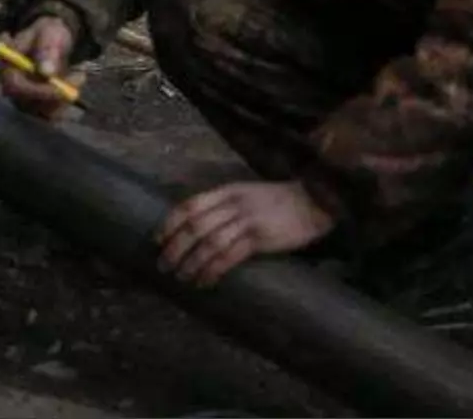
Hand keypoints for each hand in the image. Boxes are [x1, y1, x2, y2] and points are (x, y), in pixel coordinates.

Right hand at [0, 16, 79, 121]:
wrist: (51, 39)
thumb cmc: (47, 34)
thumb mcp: (49, 34)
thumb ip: (47, 50)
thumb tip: (46, 72)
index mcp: (7, 66)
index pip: (16, 87)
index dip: (38, 91)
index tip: (62, 88)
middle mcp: (9, 85)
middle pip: (28, 104)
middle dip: (56, 96)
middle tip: (79, 77)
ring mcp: (21, 97)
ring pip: (42, 111)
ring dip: (64, 98)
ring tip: (78, 75)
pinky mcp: (34, 105)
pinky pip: (49, 114)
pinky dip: (65, 102)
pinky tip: (74, 84)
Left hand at [154, 180, 336, 287]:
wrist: (316, 200)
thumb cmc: (281, 201)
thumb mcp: (248, 194)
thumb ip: (225, 206)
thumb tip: (198, 227)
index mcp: (227, 191)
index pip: (189, 206)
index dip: (169, 223)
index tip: (157, 240)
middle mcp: (233, 204)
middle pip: (194, 226)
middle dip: (174, 247)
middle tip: (163, 265)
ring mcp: (246, 220)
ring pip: (208, 243)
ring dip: (190, 263)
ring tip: (181, 277)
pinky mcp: (260, 238)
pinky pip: (229, 257)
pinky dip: (212, 270)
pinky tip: (205, 281)